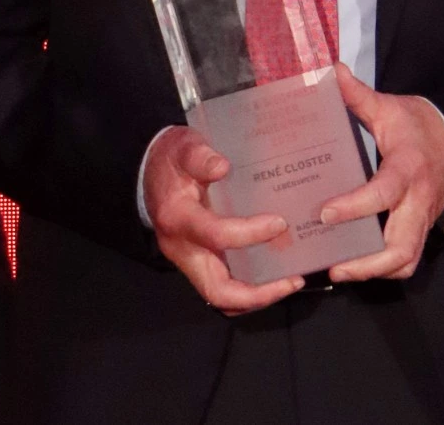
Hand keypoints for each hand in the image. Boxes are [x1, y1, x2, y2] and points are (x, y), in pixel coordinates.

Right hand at [142, 125, 304, 314]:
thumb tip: (222, 167)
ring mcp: (189, 261)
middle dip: (258, 294)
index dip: (250, 233)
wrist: (149, 172)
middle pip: (218, 291)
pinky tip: (273, 273)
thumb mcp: (184, 147)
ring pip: (222, 297)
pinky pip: (224, 286)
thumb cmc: (172, 160)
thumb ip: (200, 156)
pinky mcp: (199, 263)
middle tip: (293, 280)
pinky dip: (249, 288)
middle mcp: (182, 249)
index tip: (279, 223)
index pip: (215, 235)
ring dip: (256, 297)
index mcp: (178, 218)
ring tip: (290, 282)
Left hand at [318, 63, 443, 283]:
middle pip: (400, 246)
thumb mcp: (389, 108)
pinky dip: (384, 268)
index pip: (384, 193)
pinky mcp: (420, 229)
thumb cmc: (415, 125)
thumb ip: (358, 96)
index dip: (355, 207)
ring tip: (340, 270)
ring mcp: (421, 219)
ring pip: (406, 260)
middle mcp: (417, 200)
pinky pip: (408, 260)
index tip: (325, 214)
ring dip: (374, 271)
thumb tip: (331, 72)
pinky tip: (357, 265)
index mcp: (407, 167)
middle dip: (367, 262)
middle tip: (333, 265)